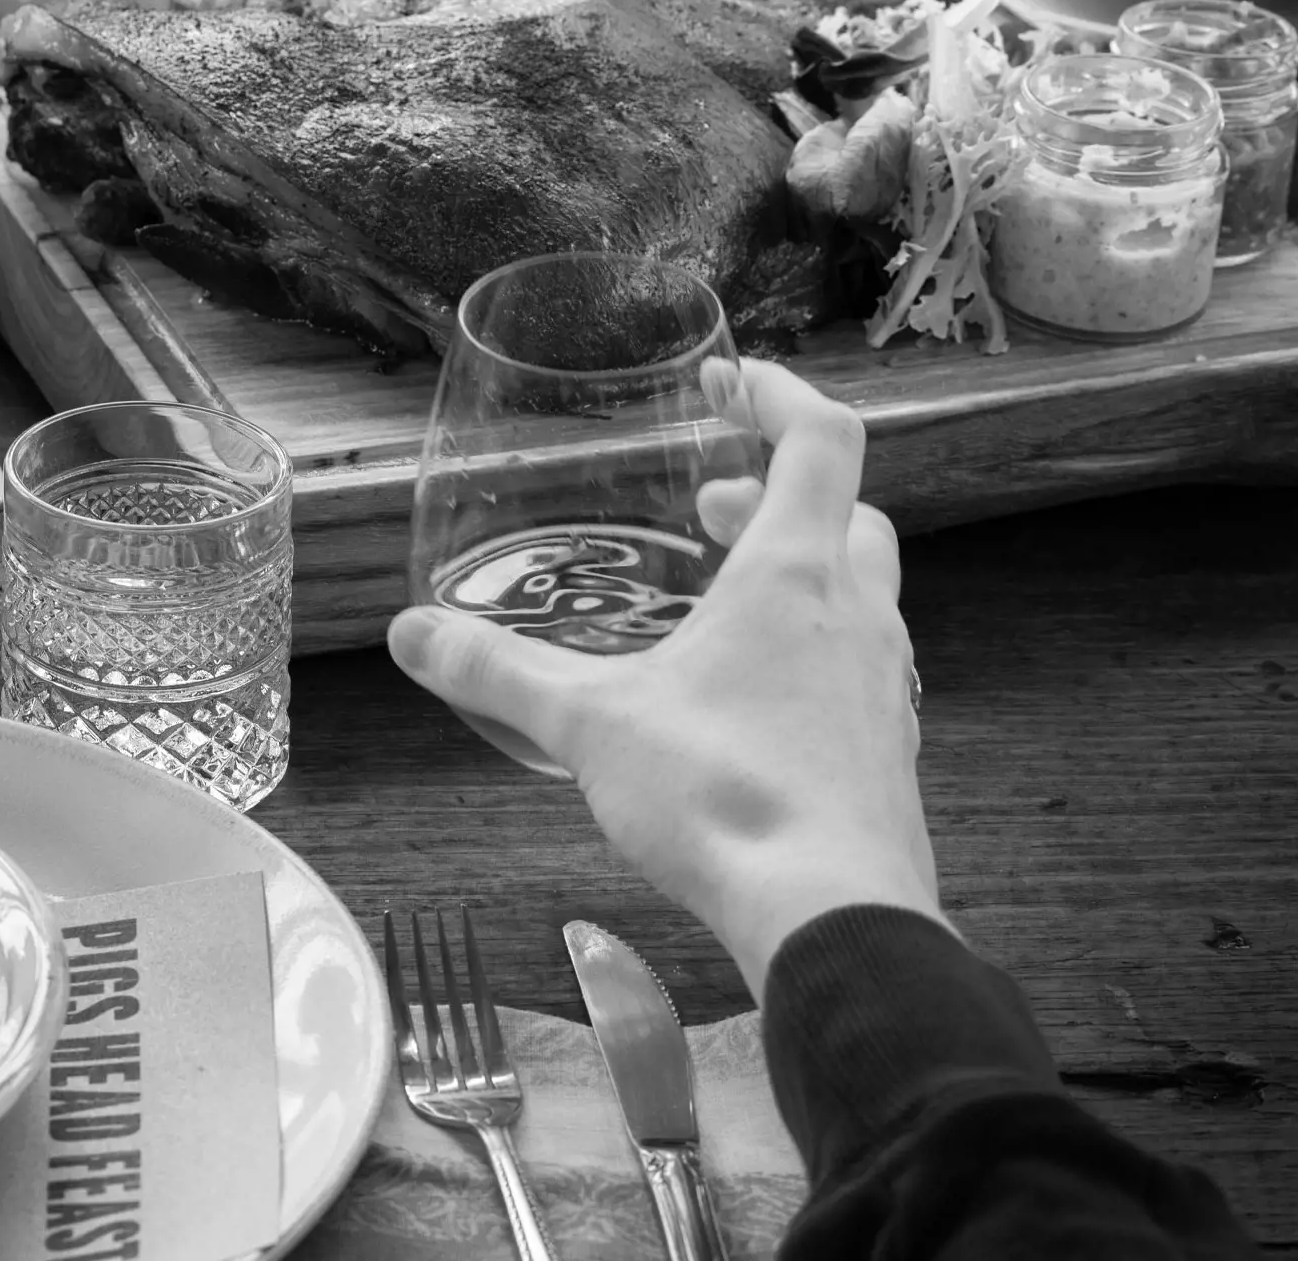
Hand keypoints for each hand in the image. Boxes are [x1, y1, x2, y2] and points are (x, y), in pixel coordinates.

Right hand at [387, 359, 951, 997]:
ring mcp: (883, 687)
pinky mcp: (885, 754)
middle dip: (778, 490)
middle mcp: (857, 615)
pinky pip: (856, 669)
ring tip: (719, 599)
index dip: (778, 392)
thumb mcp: (589, 725)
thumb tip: (413, 634)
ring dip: (796, 571)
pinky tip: (748, 702)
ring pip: (859, 592)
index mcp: (794, 576)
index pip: (821, 438)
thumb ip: (497, 673)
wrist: (834, 917)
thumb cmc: (724, 798)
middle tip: (711, 503)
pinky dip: (810, 650)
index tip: (728, 379)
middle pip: (846, 511)